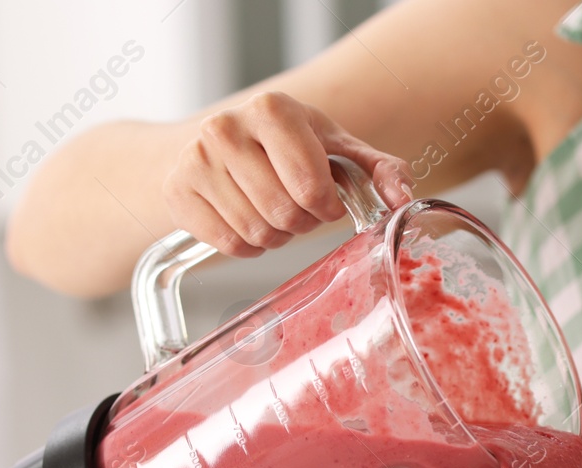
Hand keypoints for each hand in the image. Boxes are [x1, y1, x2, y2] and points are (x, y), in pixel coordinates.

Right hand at [164, 91, 414, 257]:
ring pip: (256, 233)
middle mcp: (226, 128)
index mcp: (272, 109)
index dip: (326, 208)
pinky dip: (247, 245)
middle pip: (283, 214)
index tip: (325, 202)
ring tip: (271, 210)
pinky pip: (230, 245)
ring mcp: (195, 160)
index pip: (310, 186)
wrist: (217, 144)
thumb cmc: (287, 147)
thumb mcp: (337, 148)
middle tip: (296, 207)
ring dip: (275, 235)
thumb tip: (404, 200)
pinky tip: (246, 218)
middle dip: (301, 222)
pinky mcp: (177, 192)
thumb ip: (380, 170)